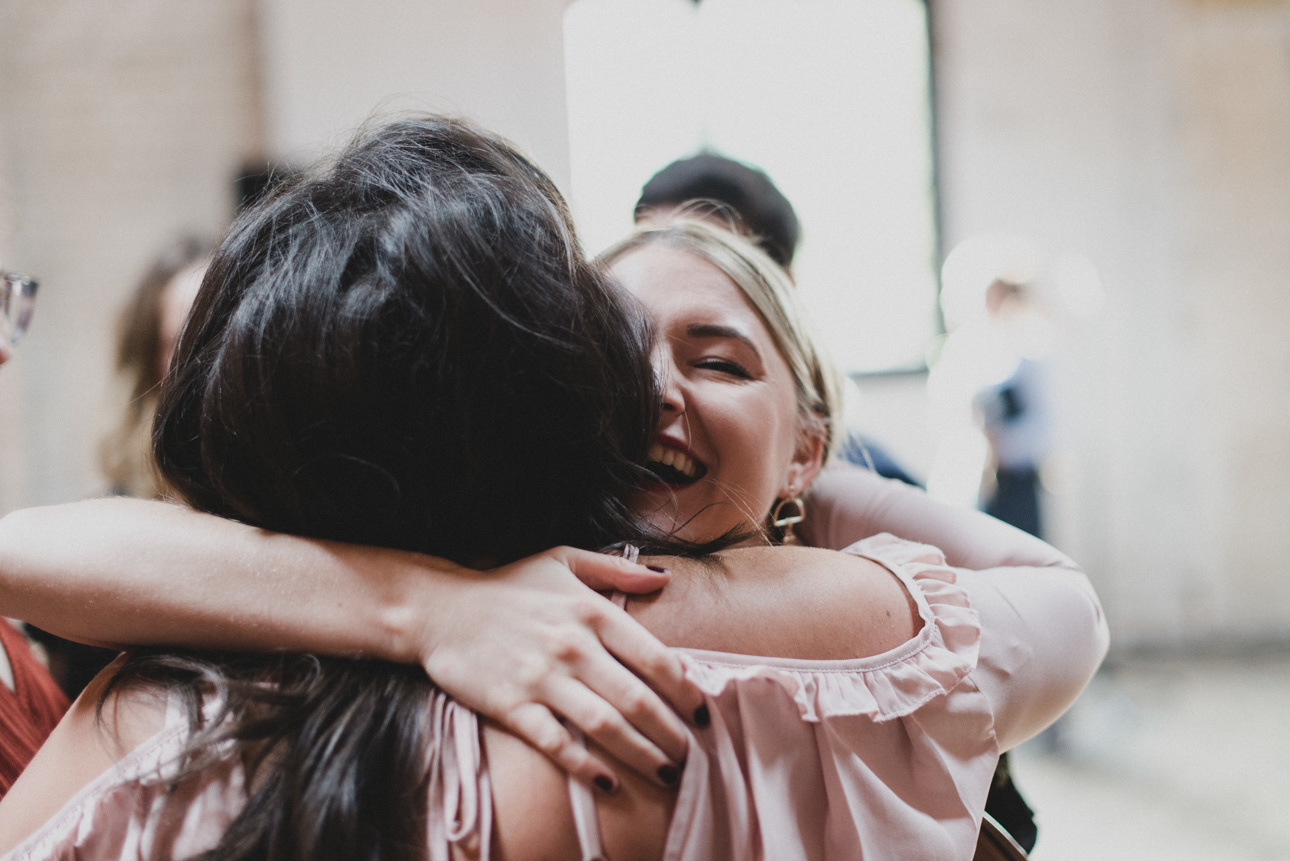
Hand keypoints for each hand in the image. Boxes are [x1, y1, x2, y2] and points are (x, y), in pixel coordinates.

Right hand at [416, 547, 704, 790]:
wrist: (440, 608)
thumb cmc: (507, 584)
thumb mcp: (563, 560)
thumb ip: (617, 569)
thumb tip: (665, 578)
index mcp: (592, 611)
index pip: (655, 657)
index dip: (686, 691)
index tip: (703, 713)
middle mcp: (573, 646)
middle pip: (638, 699)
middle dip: (672, 734)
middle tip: (693, 757)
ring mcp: (542, 678)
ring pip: (606, 725)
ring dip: (642, 754)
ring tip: (666, 774)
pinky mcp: (513, 705)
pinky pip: (557, 743)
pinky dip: (586, 765)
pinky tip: (609, 781)